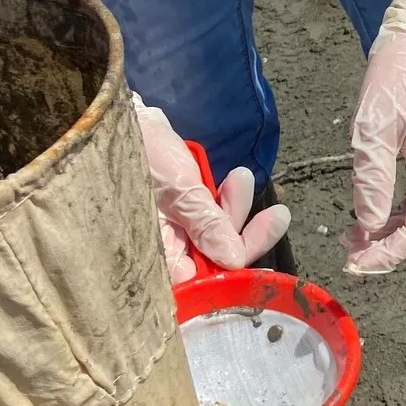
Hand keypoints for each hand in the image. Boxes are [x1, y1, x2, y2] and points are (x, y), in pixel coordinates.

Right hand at [133, 100, 289, 283]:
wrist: (128, 120)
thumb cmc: (142, 154)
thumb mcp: (179, 191)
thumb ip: (206, 226)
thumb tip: (235, 261)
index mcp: (152, 256)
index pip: (196, 285)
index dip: (230, 277)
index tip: (261, 266)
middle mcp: (162, 250)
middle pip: (214, 263)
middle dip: (245, 237)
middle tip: (278, 217)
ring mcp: (173, 230)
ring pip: (219, 236)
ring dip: (238, 209)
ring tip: (240, 177)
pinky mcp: (182, 211)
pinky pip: (214, 215)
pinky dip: (229, 200)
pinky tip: (236, 178)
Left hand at [343, 0, 405, 274]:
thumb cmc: (396, 77)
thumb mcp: (373, 128)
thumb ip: (372, 180)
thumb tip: (367, 228)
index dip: (390, 253)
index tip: (356, 262)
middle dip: (391, 251)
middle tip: (351, 255)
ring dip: (394, 235)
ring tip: (355, 239)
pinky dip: (400, 217)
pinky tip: (373, 215)